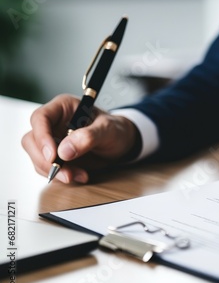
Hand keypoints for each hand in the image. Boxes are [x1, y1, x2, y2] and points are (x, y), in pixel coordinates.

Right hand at [21, 94, 138, 183]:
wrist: (122, 143)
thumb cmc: (116, 130)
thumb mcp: (108, 130)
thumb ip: (88, 137)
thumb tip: (63, 151)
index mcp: (63, 107)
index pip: (40, 118)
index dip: (42, 137)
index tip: (53, 156)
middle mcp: (53, 122)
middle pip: (32, 140)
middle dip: (46, 160)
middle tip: (66, 173)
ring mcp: (52, 139)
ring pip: (37, 156)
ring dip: (55, 171)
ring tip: (80, 175)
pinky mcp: (55, 155)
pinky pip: (48, 167)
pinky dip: (61, 175)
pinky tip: (80, 175)